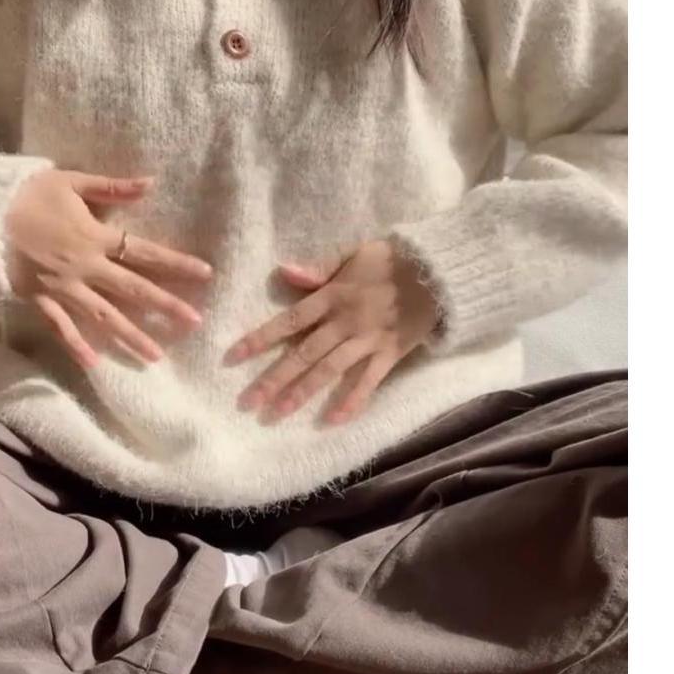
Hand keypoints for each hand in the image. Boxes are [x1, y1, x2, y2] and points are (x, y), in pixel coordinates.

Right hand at [4, 169, 211, 368]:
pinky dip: (76, 345)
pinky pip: (60, 327)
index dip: (176, 263)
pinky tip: (94, 364)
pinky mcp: (39, 300)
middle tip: (195, 323)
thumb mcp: (72, 182)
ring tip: (155, 357)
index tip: (206, 274)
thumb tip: (151, 183)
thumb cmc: (28, 193)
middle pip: (133, 290)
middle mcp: (86, 267)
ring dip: (131, 337)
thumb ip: (113, 188)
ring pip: (103, 317)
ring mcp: (63, 288)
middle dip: (166, 306)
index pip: (146, 253)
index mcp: (96, 237)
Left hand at [226, 240, 438, 423]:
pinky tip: (334, 421)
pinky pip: (369, 381)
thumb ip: (320, 266)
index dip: (260, 338)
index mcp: (332, 296)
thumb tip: (284, 271)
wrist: (440, 271)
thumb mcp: (354, 252)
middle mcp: (345, 321)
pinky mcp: (390, 353)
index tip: (233, 356)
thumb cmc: (392, 259)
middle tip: (247, 402)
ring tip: (276, 414)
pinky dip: (353, 401)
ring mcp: (368, 340)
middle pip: (303, 353)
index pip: (289, 320)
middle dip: (274, 378)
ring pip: (329, 370)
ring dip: (302, 392)